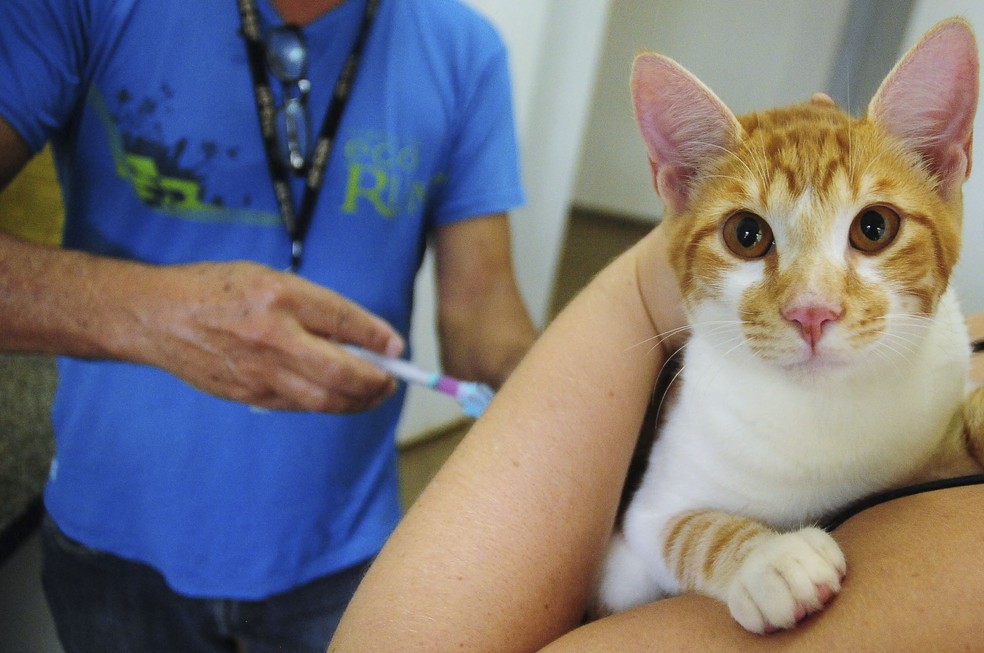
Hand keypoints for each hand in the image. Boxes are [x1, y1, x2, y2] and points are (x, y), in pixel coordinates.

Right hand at [131, 261, 403, 411]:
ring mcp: (259, 371)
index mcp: (279, 296)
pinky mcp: (248, 395)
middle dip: (376, 383)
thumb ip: (312, 306)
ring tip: (374, 394)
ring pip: (324, 399)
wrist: (157, 317)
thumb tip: (358, 336)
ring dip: (357, 401)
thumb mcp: (269, 279)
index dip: (378, 337)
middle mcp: (272, 336)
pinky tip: (337, 397)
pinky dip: (326, 403)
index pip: (344, 320)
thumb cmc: (216, 290)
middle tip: (391, 381)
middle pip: (341, 373)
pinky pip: (299, 405)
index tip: (397, 348)